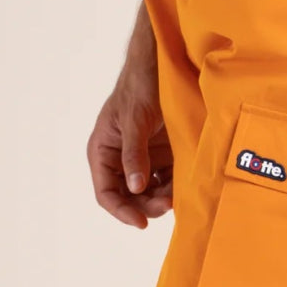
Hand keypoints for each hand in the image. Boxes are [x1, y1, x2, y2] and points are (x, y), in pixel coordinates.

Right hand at [86, 10, 172, 229]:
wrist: (163, 64)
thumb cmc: (139, 85)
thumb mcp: (134, 120)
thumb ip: (134, 155)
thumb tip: (134, 189)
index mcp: (103, 151)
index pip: (106, 192)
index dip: (121, 211)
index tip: (140, 222)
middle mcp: (120, 159)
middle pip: (129, 197)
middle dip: (146, 205)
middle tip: (167, 205)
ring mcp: (142, 158)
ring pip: (148, 193)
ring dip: (162, 199)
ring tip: (176, 196)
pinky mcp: (162, 156)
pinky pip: (165, 181)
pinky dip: (173, 187)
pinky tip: (183, 187)